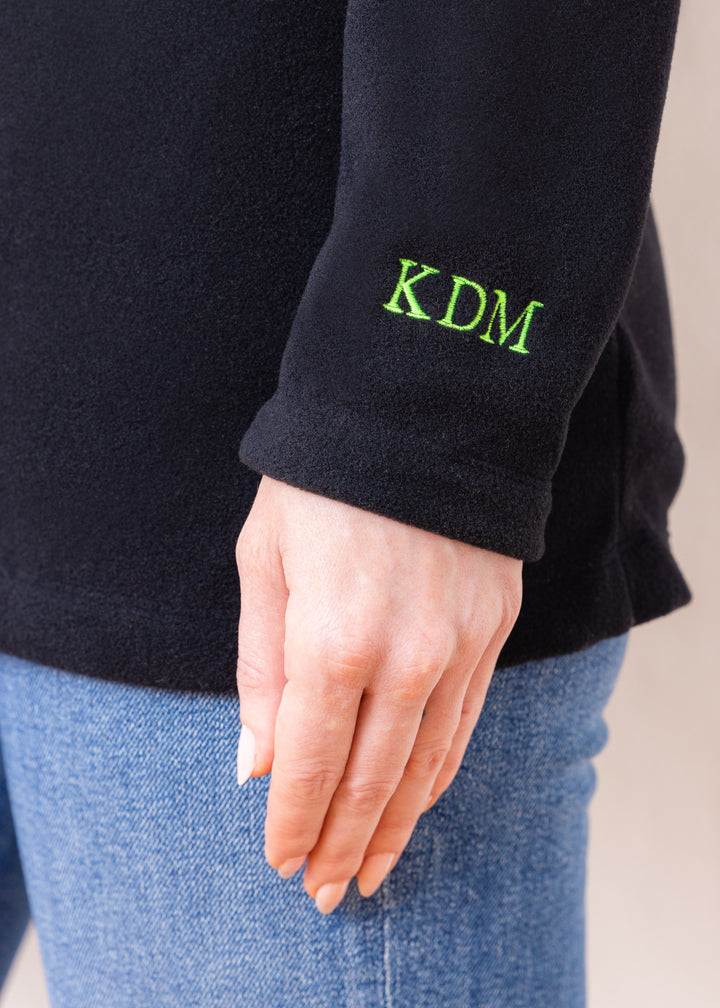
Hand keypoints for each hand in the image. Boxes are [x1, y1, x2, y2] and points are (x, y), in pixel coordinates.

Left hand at [235, 476, 521, 913]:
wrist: (420, 414)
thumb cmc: (319, 483)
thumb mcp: (265, 563)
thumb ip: (262, 670)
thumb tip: (255, 763)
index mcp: (333, 639)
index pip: (307, 765)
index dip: (292, 823)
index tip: (281, 863)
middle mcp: (405, 656)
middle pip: (370, 783)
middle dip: (342, 846)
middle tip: (327, 892)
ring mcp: (459, 647)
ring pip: (426, 767)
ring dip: (395, 828)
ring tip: (372, 871)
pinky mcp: (493, 631)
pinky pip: (465, 725)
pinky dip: (438, 775)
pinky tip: (418, 803)